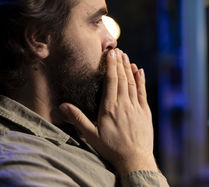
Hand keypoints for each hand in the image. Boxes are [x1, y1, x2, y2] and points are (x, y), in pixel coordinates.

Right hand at [59, 48, 157, 174]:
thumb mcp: (91, 135)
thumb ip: (78, 119)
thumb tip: (62, 106)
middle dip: (119, 63)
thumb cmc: (111, 148)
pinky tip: (139, 71)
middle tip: (118, 50)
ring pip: (132, 83)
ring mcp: (136, 107)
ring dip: (129, 68)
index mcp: (109, 108)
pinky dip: (141, 80)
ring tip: (126, 56)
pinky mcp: (145, 112)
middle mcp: (123, 105)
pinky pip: (142, 92)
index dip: (111, 66)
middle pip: (121, 79)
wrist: (135, 159)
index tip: (110, 54)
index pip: (111, 81)